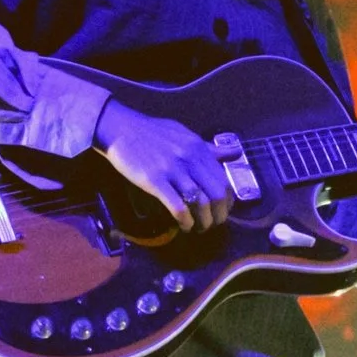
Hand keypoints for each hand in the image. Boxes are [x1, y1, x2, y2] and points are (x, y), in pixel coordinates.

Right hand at [93, 99, 231, 231]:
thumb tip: (235, 152)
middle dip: (219, 215)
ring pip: (199, 202)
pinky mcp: (155, 180)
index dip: (228, 201)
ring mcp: (173, 169)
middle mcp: (190, 159)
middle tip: (212, 224)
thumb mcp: (185, 135)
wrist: (121, 128)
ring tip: (198, 227)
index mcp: (199, 148)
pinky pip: (177, 205)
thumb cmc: (153, 133)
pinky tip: (184, 225)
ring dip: (203, 221)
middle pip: (217, 194)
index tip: (222, 210)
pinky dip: (185, 220)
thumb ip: (209, 149)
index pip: (224, 180)